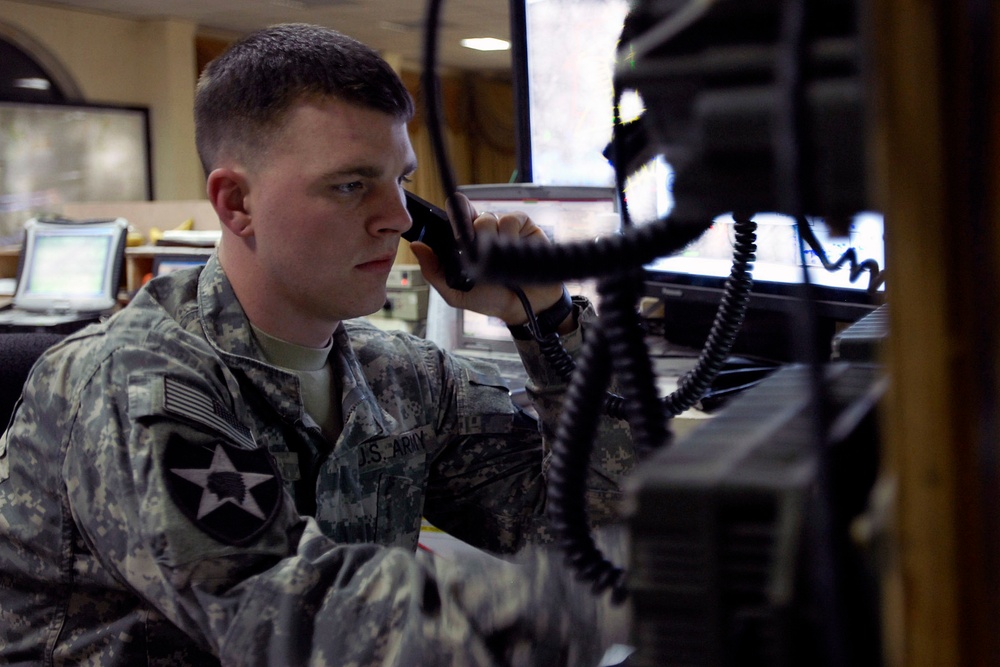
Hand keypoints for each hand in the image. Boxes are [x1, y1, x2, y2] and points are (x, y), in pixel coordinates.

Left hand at [409, 193, 566, 325]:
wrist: (523, 308)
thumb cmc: (489, 299)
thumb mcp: (454, 292)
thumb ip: (433, 271)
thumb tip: (416, 246)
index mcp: (465, 242)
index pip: (454, 219)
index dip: (452, 220)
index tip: (455, 235)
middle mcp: (482, 231)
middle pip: (470, 216)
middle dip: (471, 236)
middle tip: (477, 255)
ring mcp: (502, 227)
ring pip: (488, 218)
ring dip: (491, 239)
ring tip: (498, 261)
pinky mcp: (523, 227)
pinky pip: (511, 219)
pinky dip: (510, 234)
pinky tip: (512, 252)